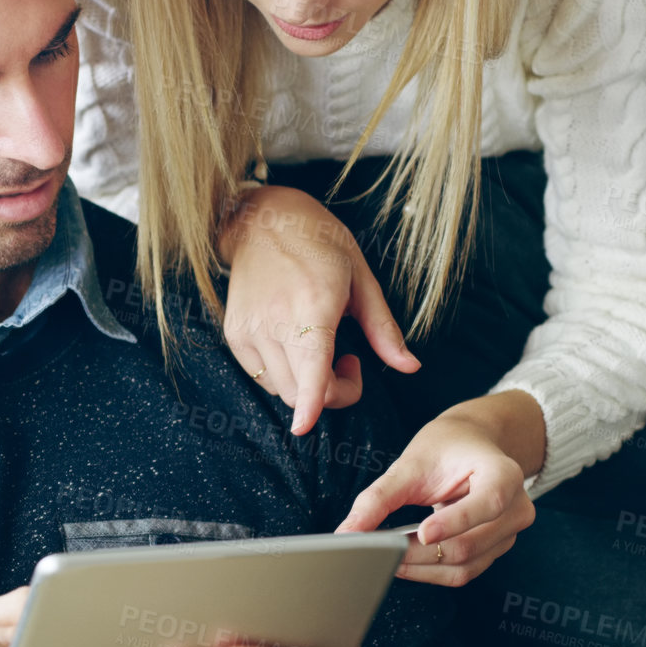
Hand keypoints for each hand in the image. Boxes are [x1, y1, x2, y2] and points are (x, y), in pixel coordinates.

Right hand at [219, 185, 420, 434]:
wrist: (263, 219)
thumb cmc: (320, 243)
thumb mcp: (362, 278)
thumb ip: (384, 329)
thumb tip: (411, 367)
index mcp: (313, 305)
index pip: (309, 366)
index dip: (310, 402)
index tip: (304, 427)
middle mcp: (275, 320)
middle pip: (301, 391)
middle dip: (332, 394)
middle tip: (350, 361)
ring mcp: (249, 328)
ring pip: (282, 389)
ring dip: (308, 386)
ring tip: (322, 349)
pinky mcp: (234, 333)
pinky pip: (261, 376)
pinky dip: (284, 375)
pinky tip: (295, 345)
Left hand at [335, 392, 543, 585]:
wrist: (472, 445)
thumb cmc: (447, 447)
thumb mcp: (411, 462)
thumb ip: (379, 497)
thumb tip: (347, 533)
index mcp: (504, 475)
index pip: (488, 504)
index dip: (455, 522)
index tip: (421, 533)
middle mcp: (516, 508)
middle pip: (469, 545)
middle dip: (419, 553)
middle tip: (379, 550)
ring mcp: (508, 533)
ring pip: (464, 567)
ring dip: (421, 567)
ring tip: (387, 556)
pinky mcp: (494, 550)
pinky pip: (463, 572)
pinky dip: (430, 570)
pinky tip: (405, 559)